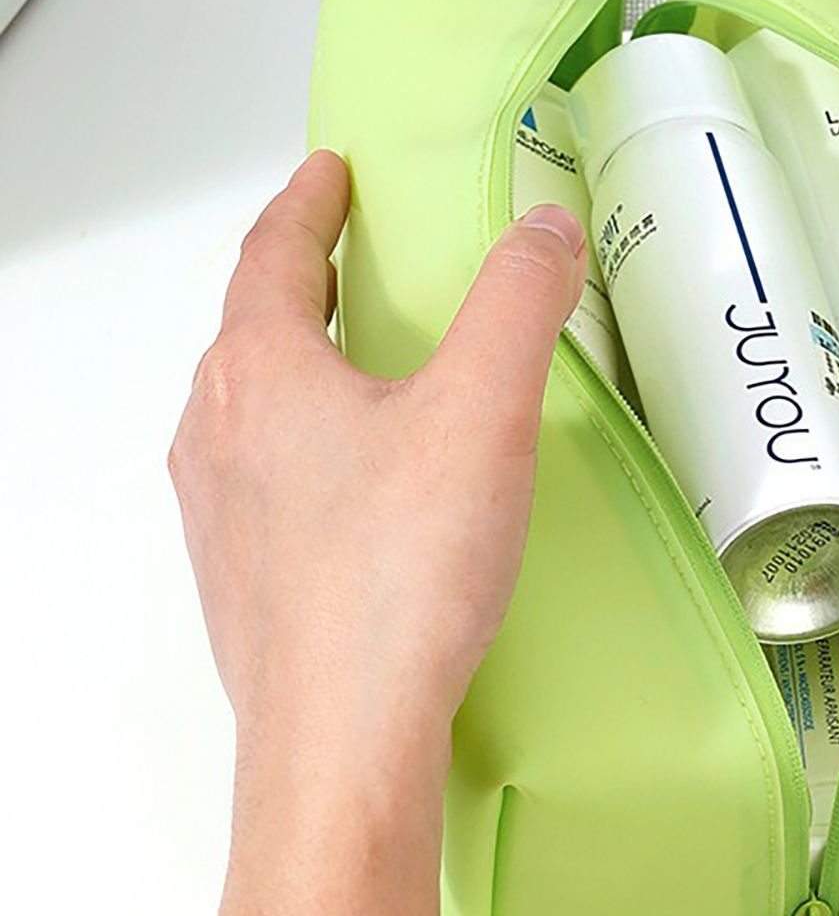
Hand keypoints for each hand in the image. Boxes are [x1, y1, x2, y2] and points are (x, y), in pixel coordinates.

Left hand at [168, 151, 586, 820]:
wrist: (343, 739)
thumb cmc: (397, 577)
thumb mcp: (482, 411)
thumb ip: (518, 304)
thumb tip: (543, 227)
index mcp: (261, 374)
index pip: (271, 254)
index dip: (307, 204)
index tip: (330, 175)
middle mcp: (219, 435)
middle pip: (249, 329)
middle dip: (295, 282)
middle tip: (344, 262)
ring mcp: (220, 513)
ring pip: (249, 409)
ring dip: (294, 369)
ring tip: (352, 368)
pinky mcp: (242, 580)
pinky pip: (263, 480)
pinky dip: (300, 446)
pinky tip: (354, 486)